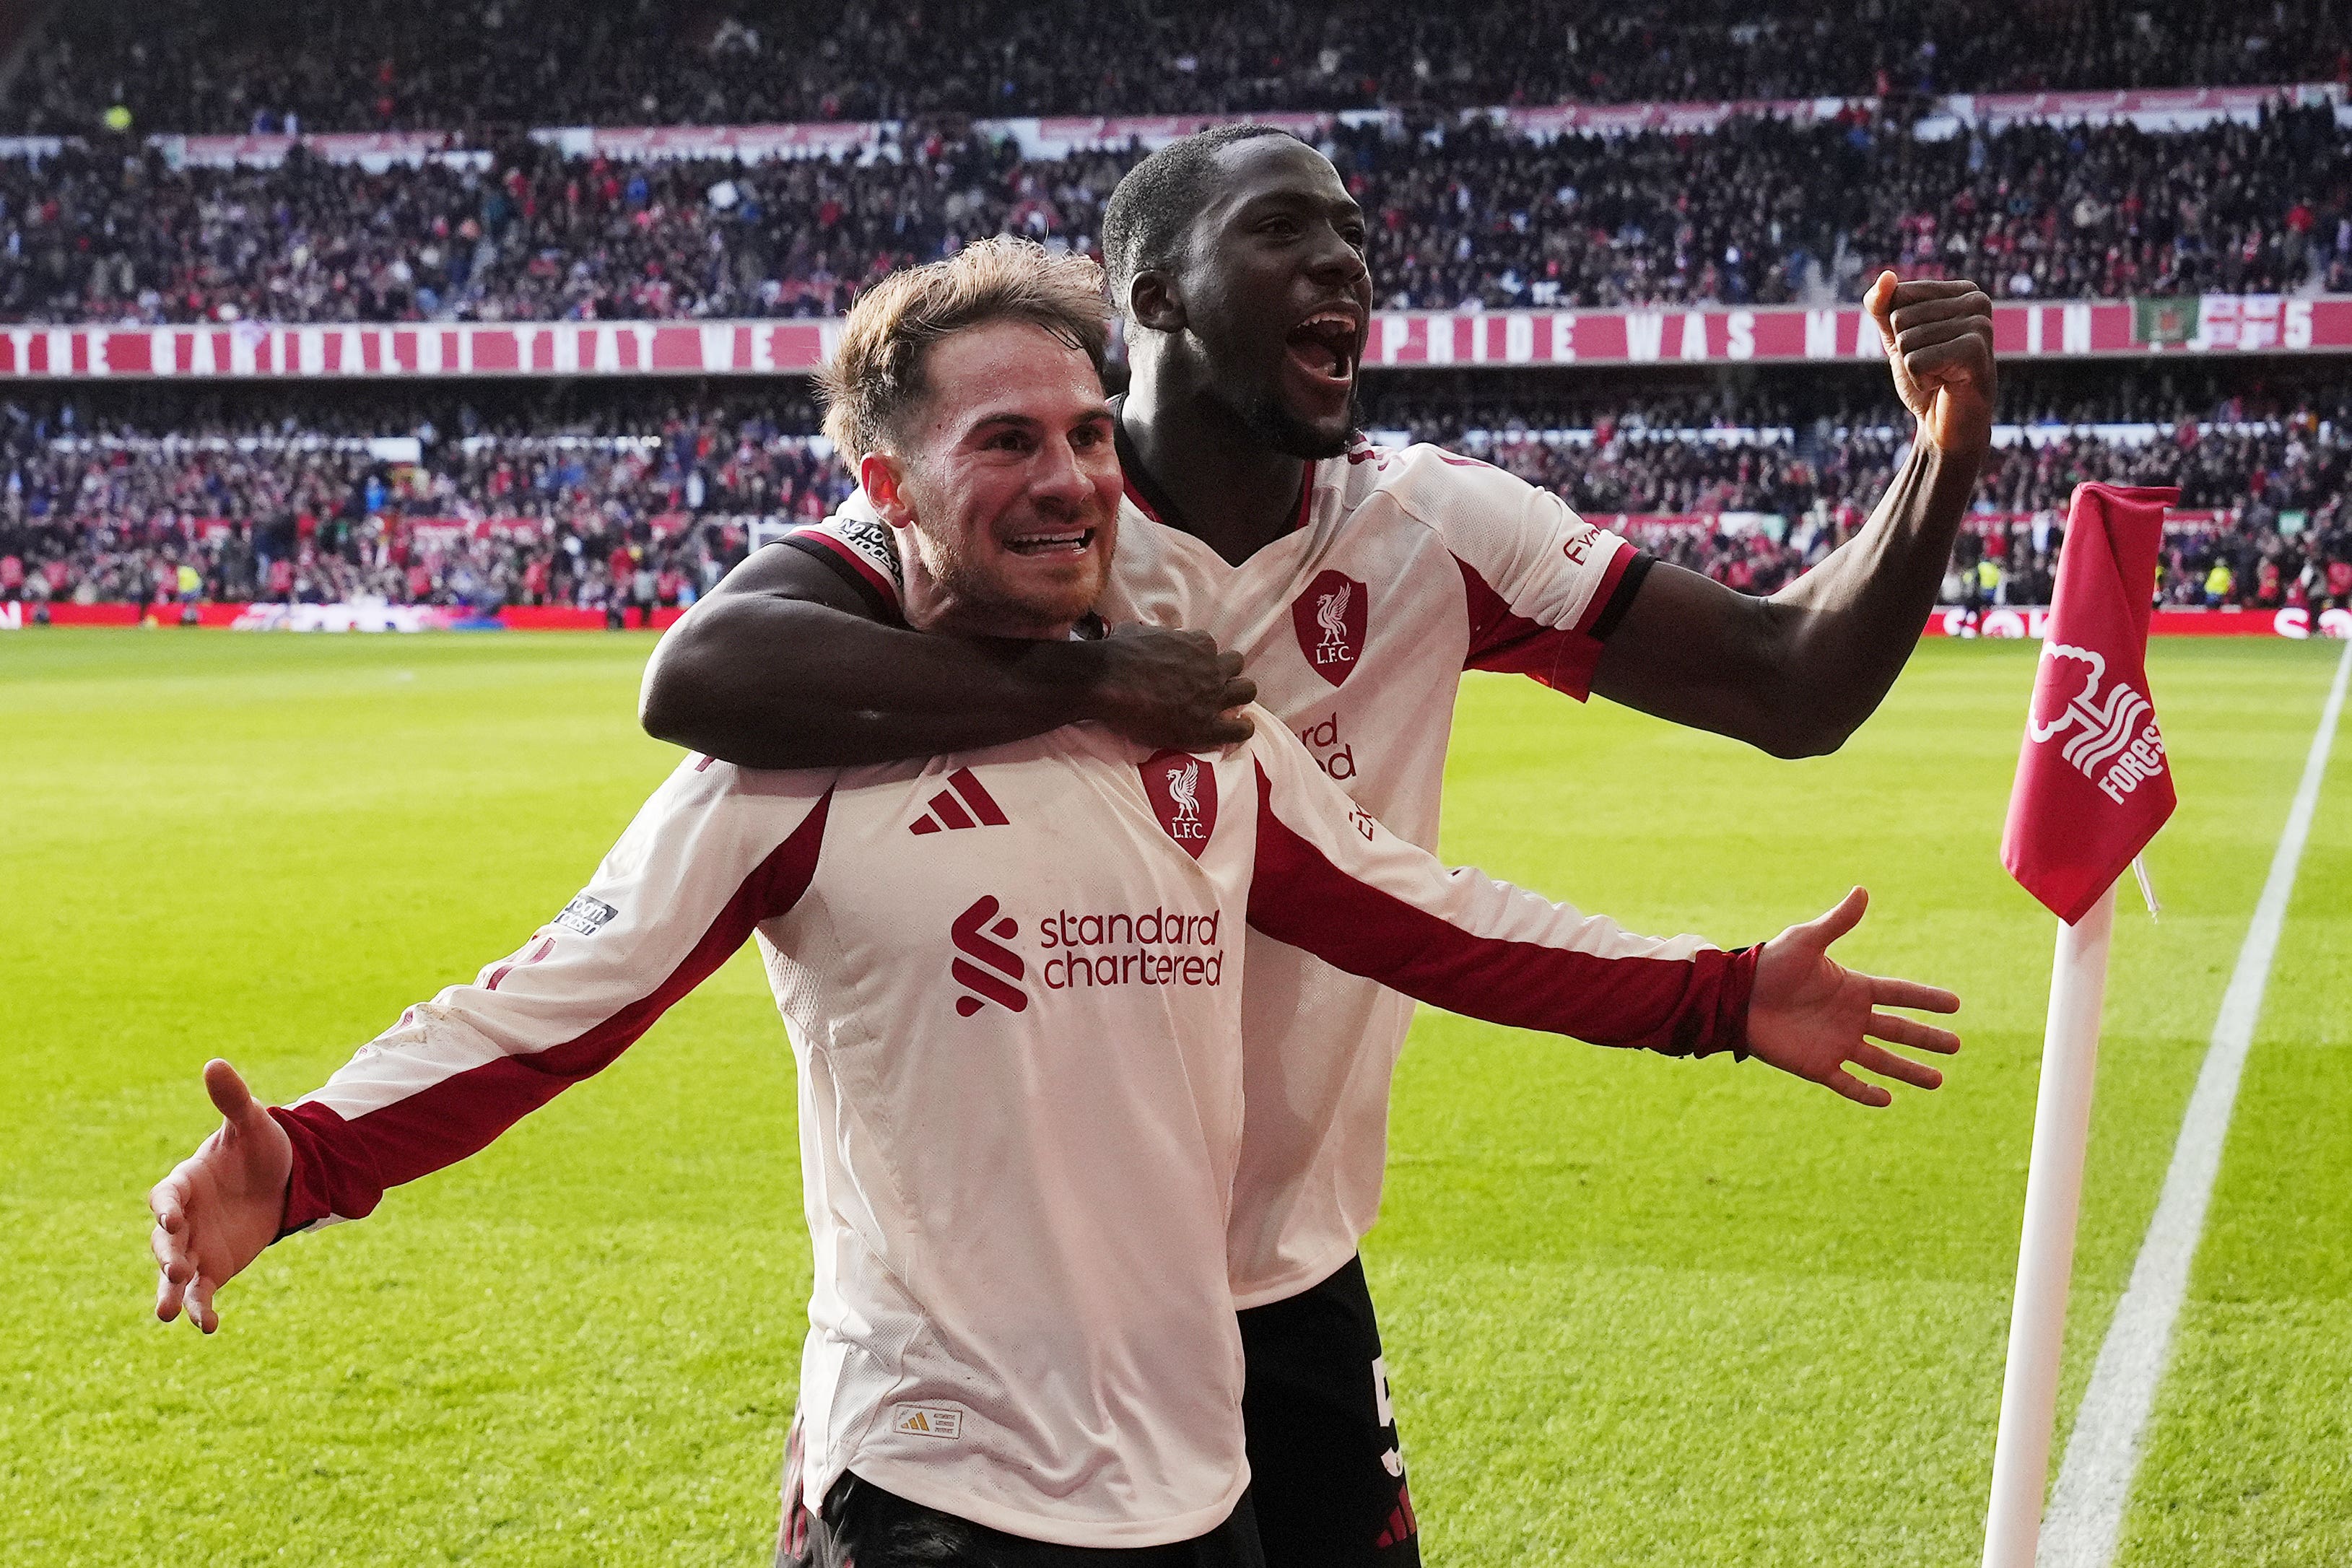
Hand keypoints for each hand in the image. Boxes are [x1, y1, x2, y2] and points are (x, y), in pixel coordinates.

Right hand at [149, 1059, 292, 1332]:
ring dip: (170, 1292)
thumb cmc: (259, 1148)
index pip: (166, 1195)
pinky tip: (209, 1327)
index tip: (172, 1218)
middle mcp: (183, 1219)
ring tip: (167, 1314)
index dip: (166, 1207)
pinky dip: (202, 1309)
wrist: (282, 1179)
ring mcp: (195, 1247)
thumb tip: (215, 1062)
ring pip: (174, 1274)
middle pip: (163, 1241)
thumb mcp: (252, 1124)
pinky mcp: (214, 1268)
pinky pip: (202, 1293)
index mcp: (185, 1182)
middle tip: (175, 1268)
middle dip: (167, 1254)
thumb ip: (233, 1100)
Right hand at [1083, 625, 1256, 748]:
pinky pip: (1241, 728)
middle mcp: (1211, 667)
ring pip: (1247, 690)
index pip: (1210, 647)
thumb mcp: (1141, 631)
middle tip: (1208, 686)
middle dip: (1226, 674)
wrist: (1108, 682)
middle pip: (1236, 665)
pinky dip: (1241, 728)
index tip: (1189, 668)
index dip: (1201, 658)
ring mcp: (1212, 697)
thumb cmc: (1119, 654)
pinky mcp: (1207, 726)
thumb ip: (1156, 635)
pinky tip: (1234, 730)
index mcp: (1197, 644)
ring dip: (1237, 696)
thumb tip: (1151, 636)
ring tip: (1224, 707)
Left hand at [1746, 888, 1959, 1107]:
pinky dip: (1866, 1093)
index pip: (1899, 994)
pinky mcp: (1816, 1065)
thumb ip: (1836, 922)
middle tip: (1956, 1046)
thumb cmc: (1769, 965)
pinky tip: (1888, 1101)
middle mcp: (1850, 1017)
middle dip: (1927, 1039)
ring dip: (1908, 1071)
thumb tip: (1862, 891)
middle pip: (1898, 1030)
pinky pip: (1847, 1082)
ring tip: (1937, 1081)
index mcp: (1852, 988)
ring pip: (1881, 1061)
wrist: (1735, 997)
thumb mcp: (1805, 941)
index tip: (1955, 1004)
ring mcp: (1835, 1043)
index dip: (1926, 999)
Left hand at [1867, 272, 1994, 459]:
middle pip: (1900, 318)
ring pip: (1907, 341)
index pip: (1899, 294)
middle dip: (1906, 350)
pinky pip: (1916, 361)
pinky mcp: (1975, 351)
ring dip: (1914, 368)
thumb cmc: (1926, 377)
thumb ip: (1883, 306)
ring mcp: (1980, 325)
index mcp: (1962, 291)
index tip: (1926, 346)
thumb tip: (1886, 276)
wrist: (1948, 425)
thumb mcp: (1897, 337)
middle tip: (1934, 366)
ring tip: (1941, 375)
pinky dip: (1920, 380)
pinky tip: (1945, 385)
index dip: (1898, 329)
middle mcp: (1977, 301)